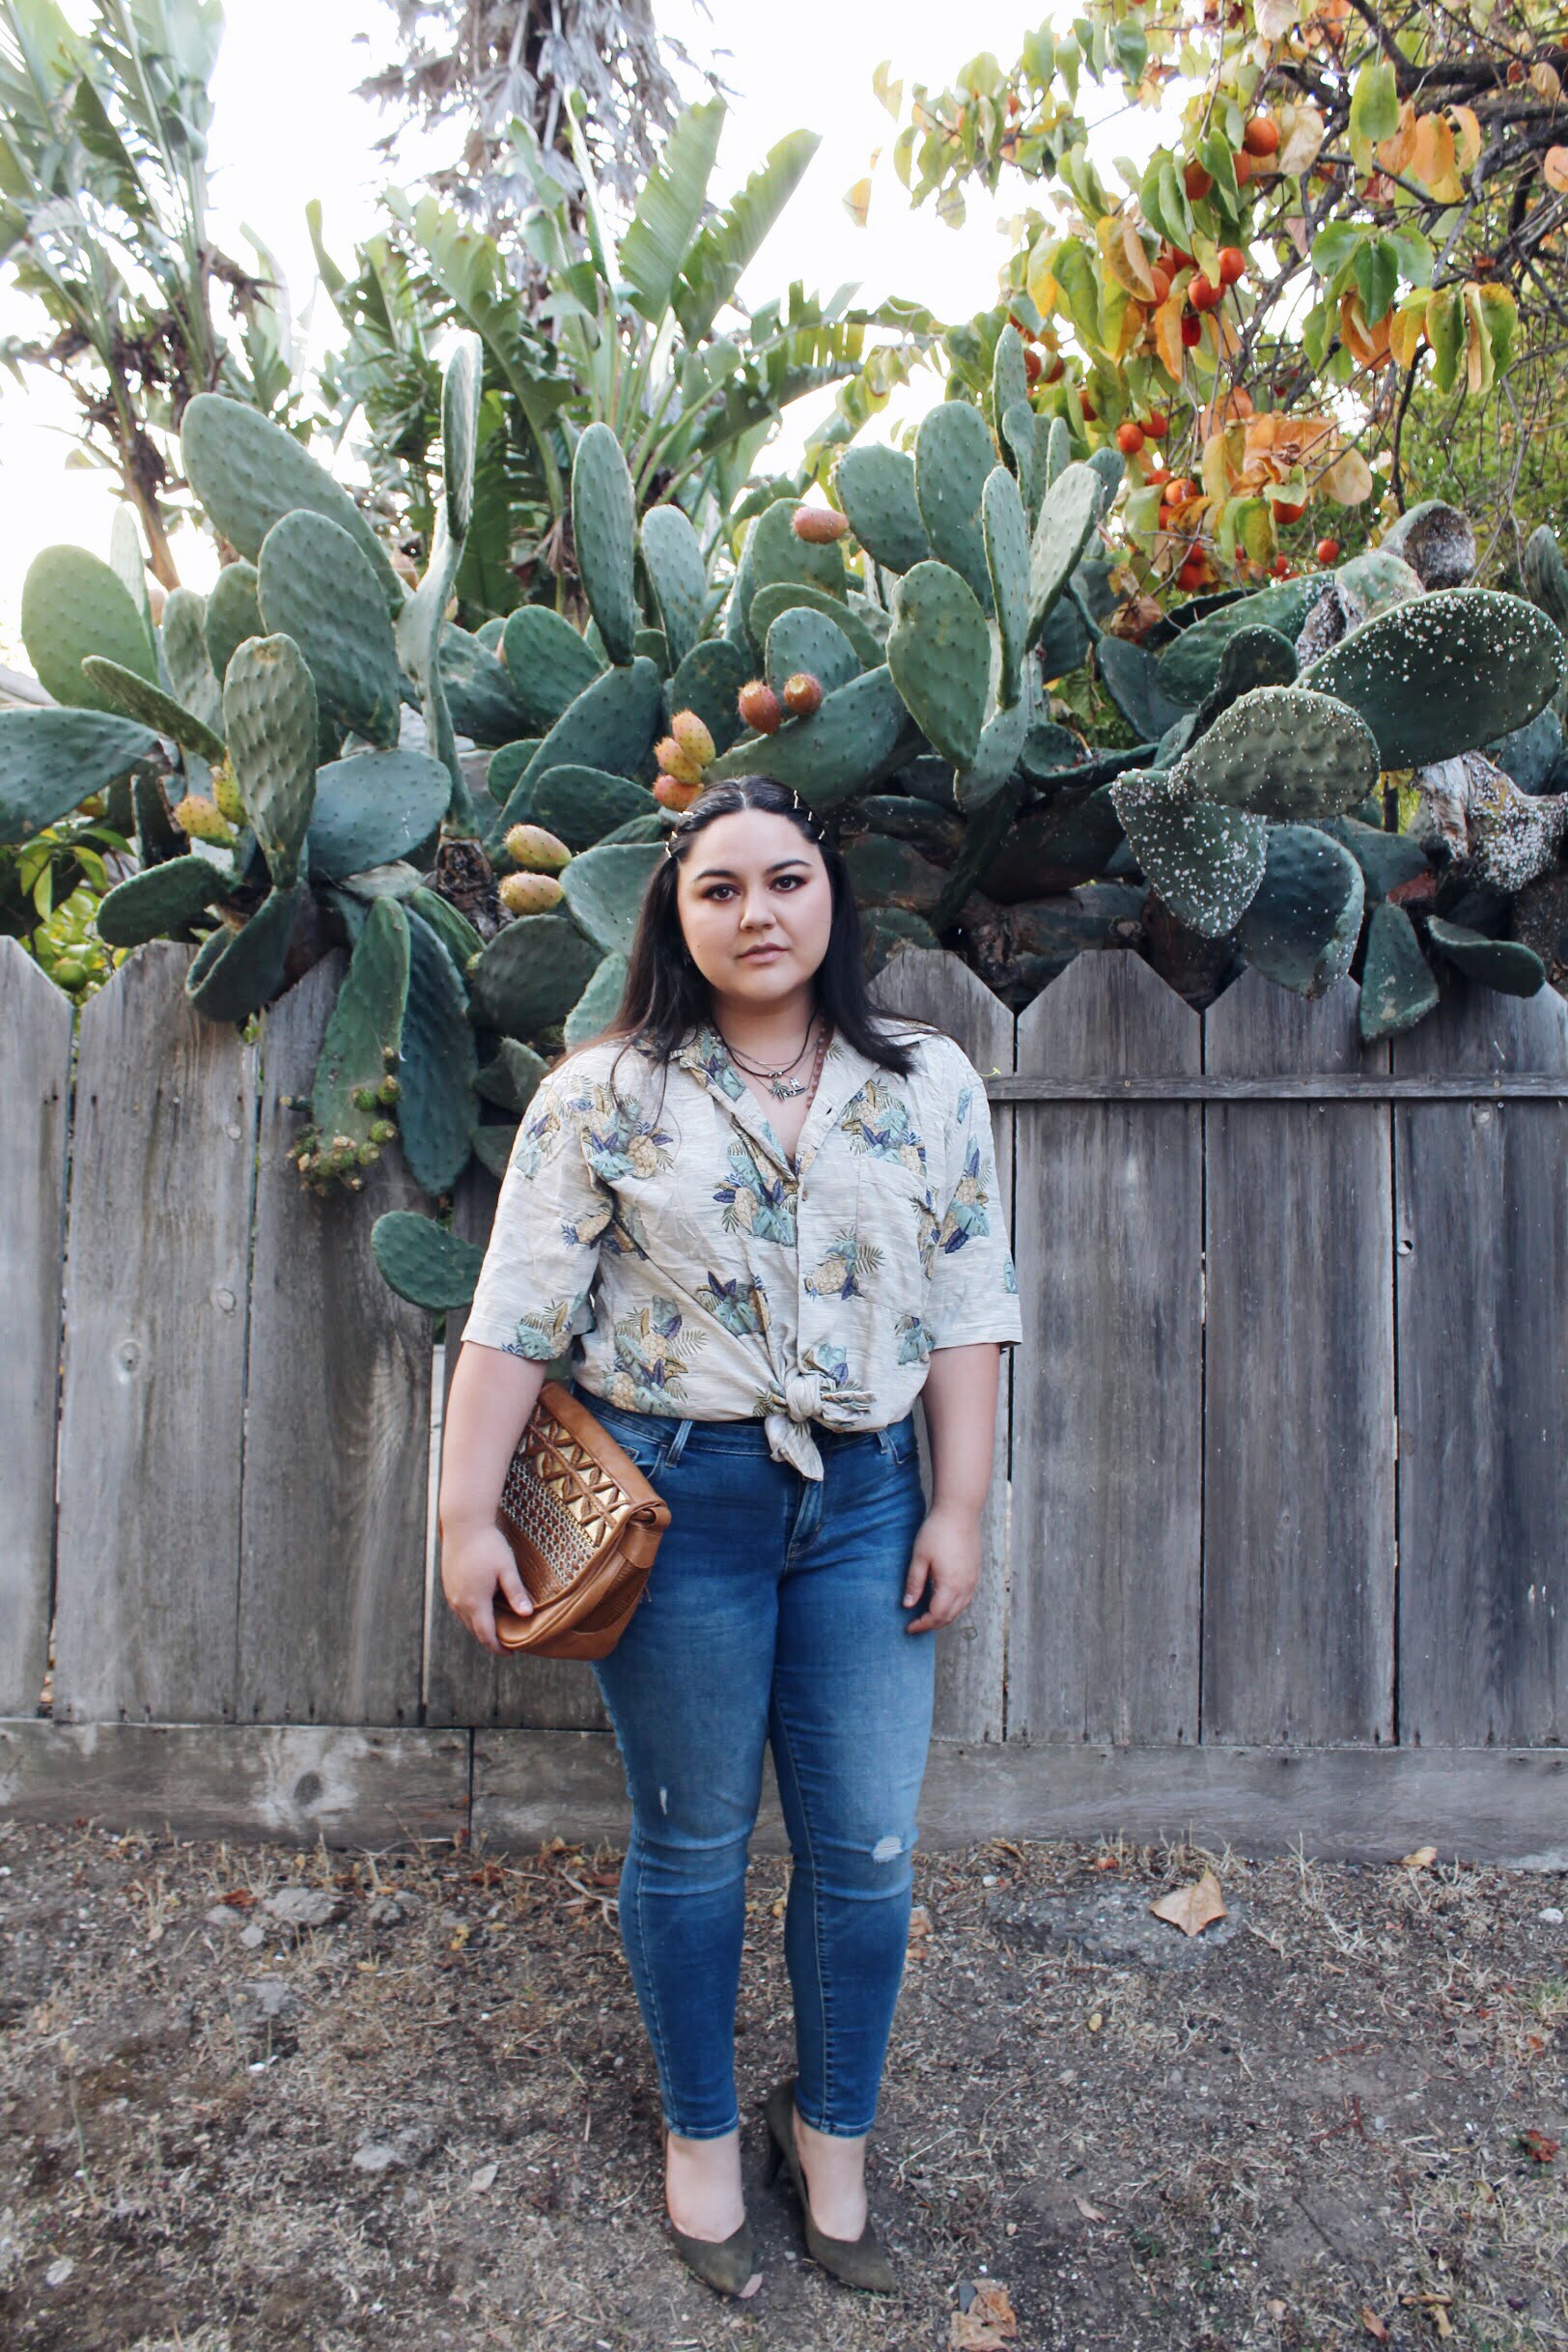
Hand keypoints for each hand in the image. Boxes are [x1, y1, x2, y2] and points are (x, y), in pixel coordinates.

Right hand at [441, 1523, 532, 1654]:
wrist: (463, 1524)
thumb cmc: (488, 1544)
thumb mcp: (506, 1568)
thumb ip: (516, 1592)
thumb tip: (527, 1615)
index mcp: (475, 1602)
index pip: (486, 1635)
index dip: (498, 1648)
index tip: (511, 1654)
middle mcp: (460, 1602)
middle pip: (475, 1631)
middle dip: (491, 1640)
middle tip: (508, 1643)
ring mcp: (452, 1594)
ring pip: (466, 1621)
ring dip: (481, 1627)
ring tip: (498, 1628)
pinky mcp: (449, 1585)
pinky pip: (461, 1609)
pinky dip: (473, 1615)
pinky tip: (484, 1610)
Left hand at [900, 1503, 981, 1633]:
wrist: (959, 1512)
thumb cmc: (937, 1532)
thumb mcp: (919, 1558)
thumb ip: (914, 1583)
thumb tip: (908, 1605)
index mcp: (950, 1585)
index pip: (936, 1616)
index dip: (922, 1625)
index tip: (909, 1628)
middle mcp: (965, 1586)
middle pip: (949, 1616)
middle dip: (932, 1624)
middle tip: (916, 1624)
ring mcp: (973, 1580)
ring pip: (960, 1609)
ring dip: (944, 1616)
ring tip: (927, 1615)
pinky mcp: (975, 1572)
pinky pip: (966, 1598)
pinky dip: (954, 1606)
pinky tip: (943, 1600)